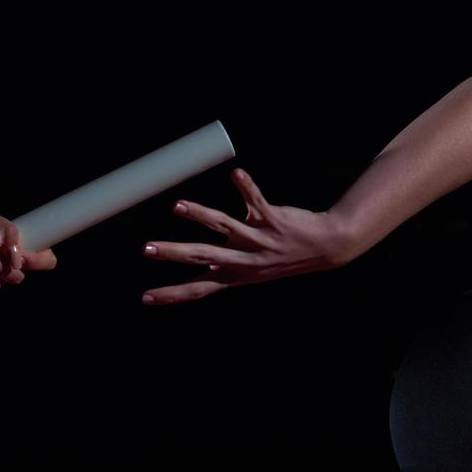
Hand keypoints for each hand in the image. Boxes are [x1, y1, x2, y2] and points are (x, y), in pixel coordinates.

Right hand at [141, 168, 352, 305]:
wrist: (325, 248)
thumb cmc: (281, 256)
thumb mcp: (251, 269)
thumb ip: (222, 264)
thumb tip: (194, 262)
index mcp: (236, 275)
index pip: (198, 288)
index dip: (171, 293)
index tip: (146, 297)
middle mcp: (245, 260)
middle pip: (203, 256)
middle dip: (174, 253)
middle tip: (147, 249)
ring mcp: (259, 241)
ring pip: (225, 226)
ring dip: (200, 216)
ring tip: (178, 206)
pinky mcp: (273, 220)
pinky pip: (256, 201)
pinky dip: (246, 187)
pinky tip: (236, 174)